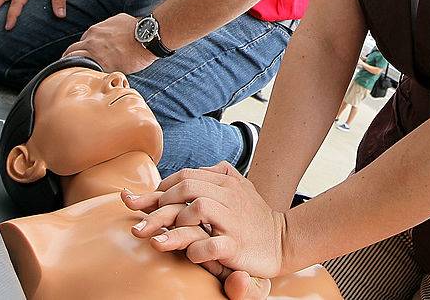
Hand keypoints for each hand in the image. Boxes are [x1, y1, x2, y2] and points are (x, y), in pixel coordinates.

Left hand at [63, 13, 155, 73]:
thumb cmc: (137, 28)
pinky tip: (87, 83)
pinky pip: (89, 73)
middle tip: (72, 69)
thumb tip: (110, 31)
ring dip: (75, 69)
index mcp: (94, 31)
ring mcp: (95, 54)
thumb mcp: (119, 20)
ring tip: (77, 78)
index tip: (84, 56)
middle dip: (72, 59)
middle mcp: (91, 41)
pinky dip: (87, 77)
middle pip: (72, 52)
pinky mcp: (103, 66)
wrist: (147, 36)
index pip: (81, 42)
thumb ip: (109, 26)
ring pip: (76, 63)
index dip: (82, 50)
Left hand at [121, 190, 273, 299]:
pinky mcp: (236, 246)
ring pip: (197, 209)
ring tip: (166, 237)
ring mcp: (233, 221)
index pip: (186, 175)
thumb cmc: (254, 215)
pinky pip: (210, 245)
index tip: (147, 202)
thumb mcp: (238, 187)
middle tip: (147, 221)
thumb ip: (215, 176)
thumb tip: (184, 174)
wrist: (282, 240)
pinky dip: (195, 251)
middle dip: (160, 204)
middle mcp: (228, 197)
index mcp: (225, 182)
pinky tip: (191, 255)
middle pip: (187, 188)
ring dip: (177, 223)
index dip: (162, 187)